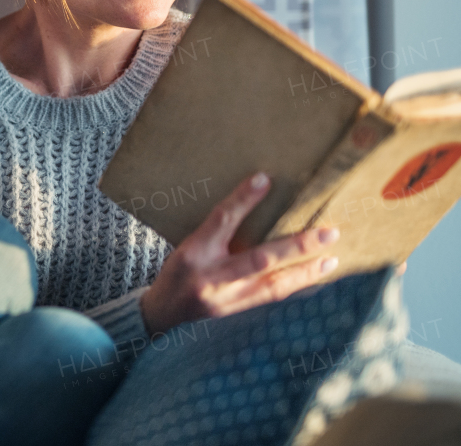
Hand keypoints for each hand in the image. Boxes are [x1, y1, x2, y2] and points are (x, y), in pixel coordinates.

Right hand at [140, 172, 340, 335]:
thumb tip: (254, 200)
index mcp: (195, 251)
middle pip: (259, 258)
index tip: (264, 180)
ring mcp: (226, 298)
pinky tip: (314, 278)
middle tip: (328, 233)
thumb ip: (218, 230)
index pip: (221, 220)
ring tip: (331, 258)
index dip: (243, 200)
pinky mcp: (236, 311)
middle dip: (297, 246)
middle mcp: (211, 275)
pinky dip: (296, 286)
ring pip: (273, 285)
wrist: (163, 312)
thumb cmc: (178, 270)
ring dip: (305, 271)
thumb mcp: (189, 245)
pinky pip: (272, 298)